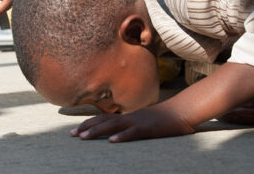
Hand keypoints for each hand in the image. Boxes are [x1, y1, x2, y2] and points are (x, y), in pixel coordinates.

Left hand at [71, 105, 194, 142]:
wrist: (182, 111)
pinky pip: (133, 133)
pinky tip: (112, 141)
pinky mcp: (148, 128)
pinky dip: (122, 137)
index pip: (104, 118)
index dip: (89, 123)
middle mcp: (129, 117)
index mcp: (127, 116)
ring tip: (83, 138)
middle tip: (71, 135)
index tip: (75, 130)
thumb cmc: (163, 118)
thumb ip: (131, 124)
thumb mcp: (143, 120)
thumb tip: (118, 131)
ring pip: (114, 126)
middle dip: (86, 127)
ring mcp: (138, 122)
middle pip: (104, 121)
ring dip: (97, 132)